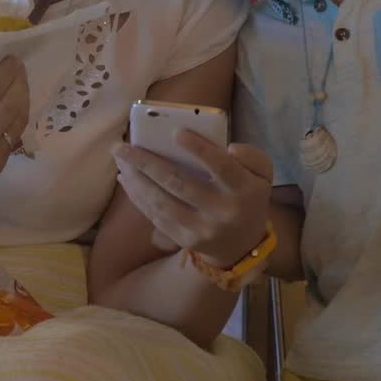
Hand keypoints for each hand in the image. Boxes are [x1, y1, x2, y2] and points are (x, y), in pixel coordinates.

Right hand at [0, 57, 29, 203]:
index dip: (4, 73)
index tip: (12, 58)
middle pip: (9, 106)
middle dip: (18, 82)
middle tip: (19, 67)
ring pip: (18, 123)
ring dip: (23, 99)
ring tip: (20, 82)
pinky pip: (13, 137)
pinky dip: (17, 118)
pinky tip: (15, 105)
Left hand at [114, 135, 272, 268]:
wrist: (241, 247)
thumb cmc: (247, 198)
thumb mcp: (262, 175)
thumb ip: (252, 157)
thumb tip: (230, 148)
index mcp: (245, 191)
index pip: (221, 168)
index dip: (199, 150)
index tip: (176, 133)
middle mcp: (222, 212)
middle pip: (179, 183)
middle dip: (146, 163)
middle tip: (121, 146)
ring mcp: (201, 229)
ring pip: (161, 201)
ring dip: (135, 179)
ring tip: (119, 159)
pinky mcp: (184, 239)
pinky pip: (156, 216)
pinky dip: (138, 196)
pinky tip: (126, 179)